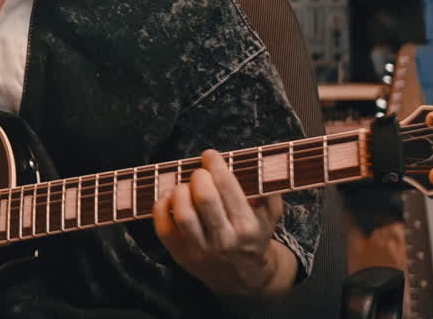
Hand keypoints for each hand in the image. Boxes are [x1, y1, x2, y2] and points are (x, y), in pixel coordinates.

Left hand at [152, 149, 290, 297]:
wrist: (243, 278)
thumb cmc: (254, 237)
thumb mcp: (270, 217)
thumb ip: (268, 189)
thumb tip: (258, 161)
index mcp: (247, 228)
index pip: (228, 188)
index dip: (216, 166)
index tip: (210, 155)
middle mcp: (224, 240)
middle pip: (204, 198)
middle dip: (199, 177)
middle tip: (199, 173)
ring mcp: (200, 249)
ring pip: (183, 213)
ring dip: (180, 191)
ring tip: (185, 186)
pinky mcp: (180, 254)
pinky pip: (163, 227)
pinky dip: (162, 205)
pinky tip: (170, 196)